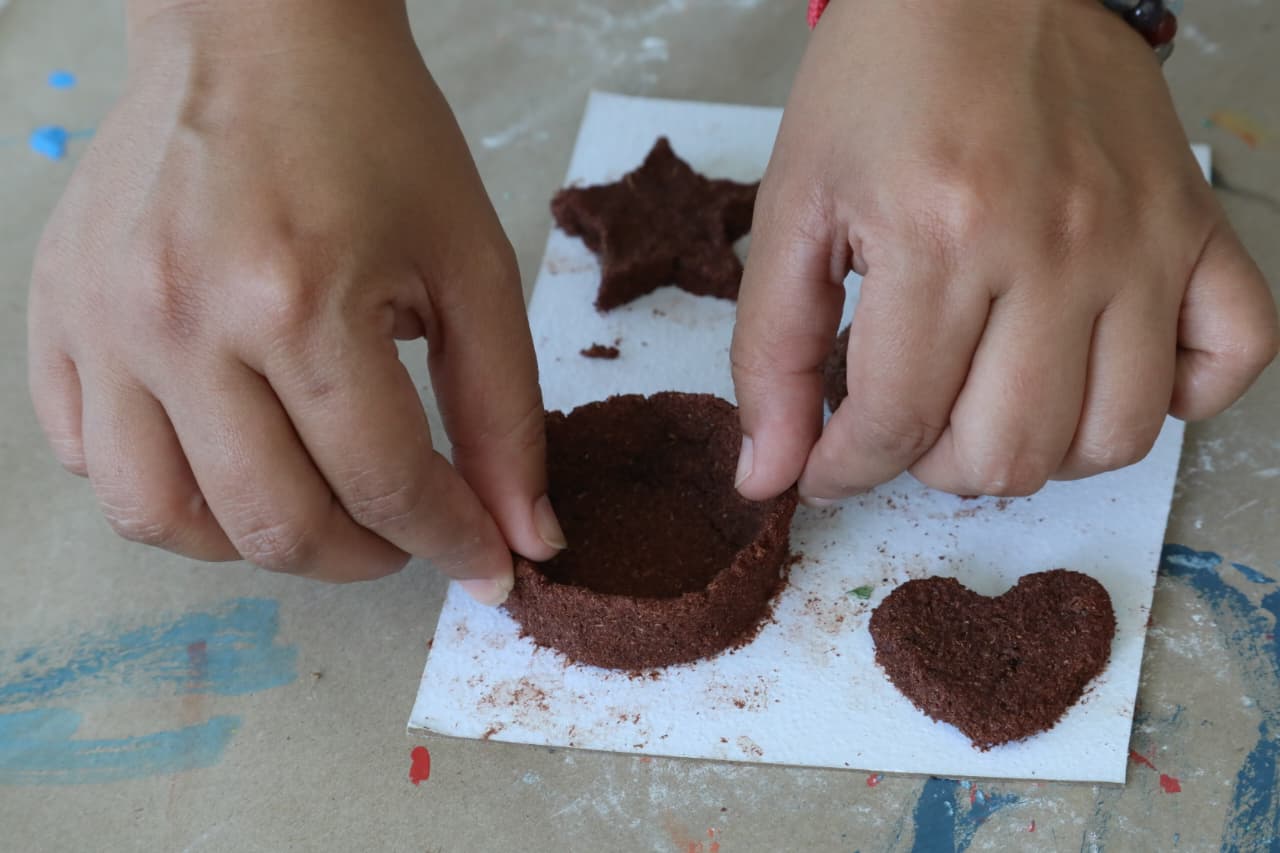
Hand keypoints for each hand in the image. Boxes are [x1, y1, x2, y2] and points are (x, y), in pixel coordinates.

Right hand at [27, 0, 563, 596]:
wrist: (255, 32)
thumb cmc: (375, 133)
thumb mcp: (471, 263)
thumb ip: (506, 413)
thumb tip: (526, 535)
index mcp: (298, 299)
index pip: (385, 484)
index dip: (450, 542)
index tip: (484, 563)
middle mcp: (183, 321)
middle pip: (273, 524)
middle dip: (361, 558)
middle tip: (401, 533)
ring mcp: (103, 322)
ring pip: (160, 518)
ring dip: (253, 545)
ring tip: (314, 508)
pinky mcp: (58, 314)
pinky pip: (86, 458)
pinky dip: (162, 490)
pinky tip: (224, 457)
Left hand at [732, 0, 1277, 502]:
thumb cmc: (881, 80)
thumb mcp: (793, 208)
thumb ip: (772, 352)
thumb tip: (766, 474)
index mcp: (939, 235)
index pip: (894, 425)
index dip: (845, 472)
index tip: (828, 468)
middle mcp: (1055, 245)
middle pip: (1008, 454)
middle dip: (932, 466)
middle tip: (906, 419)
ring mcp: (1141, 240)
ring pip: (1115, 438)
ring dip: (1041, 451)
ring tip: (990, 403)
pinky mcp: (1196, 227)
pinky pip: (1235, 358)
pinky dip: (1177, 398)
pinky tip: (1104, 373)